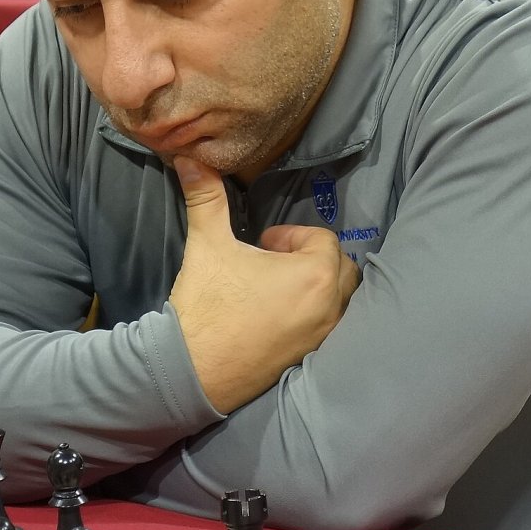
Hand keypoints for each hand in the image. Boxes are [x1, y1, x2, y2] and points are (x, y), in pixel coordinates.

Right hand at [170, 158, 357, 413]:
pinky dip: (311, 315)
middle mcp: (329, 307)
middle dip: (311, 258)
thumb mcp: (208, 244)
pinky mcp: (309, 359)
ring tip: (275, 286)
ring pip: (337, 300)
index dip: (290, 236)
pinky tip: (274, 315)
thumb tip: (190, 158)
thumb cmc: (206, 304)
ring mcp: (322, 337)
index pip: (322, 239)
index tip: (261, 243)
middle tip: (272, 261)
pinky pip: (326, 328)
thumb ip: (207, 198)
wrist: (190, 371)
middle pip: (340, 268)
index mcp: (314, 275)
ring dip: (315, 286)